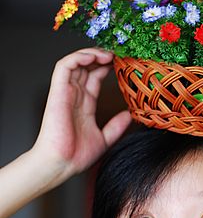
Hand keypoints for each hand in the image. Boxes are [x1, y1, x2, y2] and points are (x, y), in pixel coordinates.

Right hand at [32, 48, 131, 183]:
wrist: (61, 164)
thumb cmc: (76, 156)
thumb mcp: (105, 138)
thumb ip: (116, 126)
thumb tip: (131, 115)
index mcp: (84, 105)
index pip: (95, 78)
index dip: (108, 68)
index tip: (124, 65)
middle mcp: (75, 96)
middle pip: (87, 67)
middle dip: (102, 57)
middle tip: (119, 54)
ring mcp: (66, 92)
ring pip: (76, 62)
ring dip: (92, 53)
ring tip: (109, 54)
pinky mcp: (57, 91)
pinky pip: (64, 66)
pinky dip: (78, 57)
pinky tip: (94, 58)